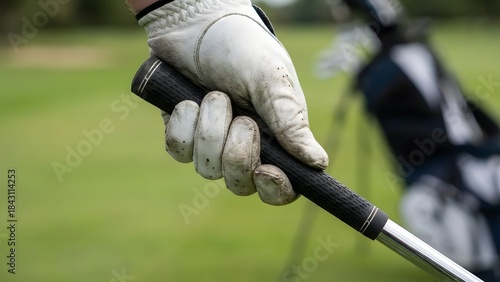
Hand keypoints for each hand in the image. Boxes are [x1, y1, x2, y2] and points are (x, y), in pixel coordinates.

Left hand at [138, 0, 327, 204]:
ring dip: (210, 130)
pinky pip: (180, 152)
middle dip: (238, 153)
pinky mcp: (185, 135)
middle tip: (241, 118)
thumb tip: (319, 163)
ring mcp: (212, 142)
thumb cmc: (242, 48)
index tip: (265, 171)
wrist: (197, 25)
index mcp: (277, 137)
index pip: (281, 186)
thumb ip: (292, 123)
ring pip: (207, 169)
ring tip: (213, 96)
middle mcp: (246, 145)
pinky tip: (188, 101)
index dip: (275, 189)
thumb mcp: (271, 81)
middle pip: (241, 184)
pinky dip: (184, 125)